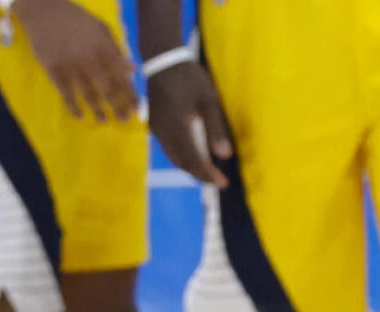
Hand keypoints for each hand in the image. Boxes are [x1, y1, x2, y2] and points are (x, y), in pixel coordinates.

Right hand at [11, 0, 137, 121]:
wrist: (43, 10)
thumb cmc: (76, 20)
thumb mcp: (102, 29)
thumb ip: (117, 50)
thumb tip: (133, 70)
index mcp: (104, 48)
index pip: (122, 77)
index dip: (130, 94)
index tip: (136, 109)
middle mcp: (89, 59)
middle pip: (107, 88)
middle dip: (117, 106)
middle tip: (124, 120)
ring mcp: (70, 65)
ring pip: (87, 93)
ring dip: (97, 109)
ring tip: (104, 120)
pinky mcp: (53, 69)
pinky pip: (64, 92)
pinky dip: (72, 106)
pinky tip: (79, 115)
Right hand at [148, 62, 231, 187]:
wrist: (162, 60)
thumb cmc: (189, 78)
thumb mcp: (208, 100)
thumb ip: (216, 128)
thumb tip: (225, 155)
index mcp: (177, 127)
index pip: (192, 159)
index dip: (207, 174)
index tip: (223, 183)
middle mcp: (164, 133)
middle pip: (181, 162)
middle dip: (199, 174)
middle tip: (217, 181)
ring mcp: (156, 129)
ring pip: (173, 157)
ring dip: (190, 167)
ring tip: (208, 173)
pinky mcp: (154, 125)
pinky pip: (168, 148)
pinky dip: (182, 157)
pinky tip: (193, 156)